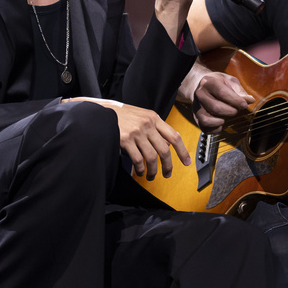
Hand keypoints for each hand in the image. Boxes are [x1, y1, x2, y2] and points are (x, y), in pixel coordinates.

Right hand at [68, 98, 190, 177]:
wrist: (101, 112)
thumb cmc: (122, 116)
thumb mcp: (142, 116)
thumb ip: (155, 128)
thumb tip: (168, 145)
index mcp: (154, 117)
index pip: (174, 135)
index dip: (182, 151)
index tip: (187, 162)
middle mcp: (147, 124)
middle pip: (164, 149)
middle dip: (168, 165)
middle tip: (167, 174)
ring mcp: (137, 132)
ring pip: (152, 157)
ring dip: (153, 170)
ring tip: (151, 176)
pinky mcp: (125, 140)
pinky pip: (138, 159)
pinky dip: (140, 169)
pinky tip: (139, 172)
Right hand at [192, 71, 253, 133]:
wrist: (199, 85)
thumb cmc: (217, 83)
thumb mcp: (229, 81)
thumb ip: (239, 91)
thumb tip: (250, 100)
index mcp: (209, 82)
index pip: (222, 93)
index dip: (235, 101)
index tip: (244, 104)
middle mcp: (200, 95)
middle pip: (216, 108)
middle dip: (231, 111)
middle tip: (236, 109)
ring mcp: (196, 107)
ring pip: (207, 120)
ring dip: (221, 121)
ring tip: (226, 115)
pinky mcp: (196, 117)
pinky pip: (205, 128)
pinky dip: (215, 128)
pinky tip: (220, 122)